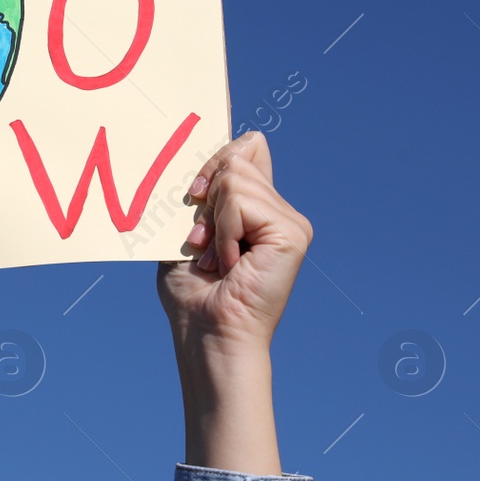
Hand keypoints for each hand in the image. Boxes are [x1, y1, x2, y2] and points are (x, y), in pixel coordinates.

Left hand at [156, 132, 311, 474]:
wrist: (206, 333)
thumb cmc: (192, 294)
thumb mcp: (187, 232)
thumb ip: (202, 195)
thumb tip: (209, 154)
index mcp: (257, 209)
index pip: (249, 147)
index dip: (218, 156)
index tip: (195, 191)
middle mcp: (279, 212)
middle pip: (237, 158)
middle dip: (205, 196)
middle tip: (200, 240)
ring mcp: (289, 222)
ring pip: (235, 177)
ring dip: (211, 220)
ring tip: (216, 257)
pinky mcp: (292, 233)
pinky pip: (241, 202)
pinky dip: (223, 232)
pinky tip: (230, 263)